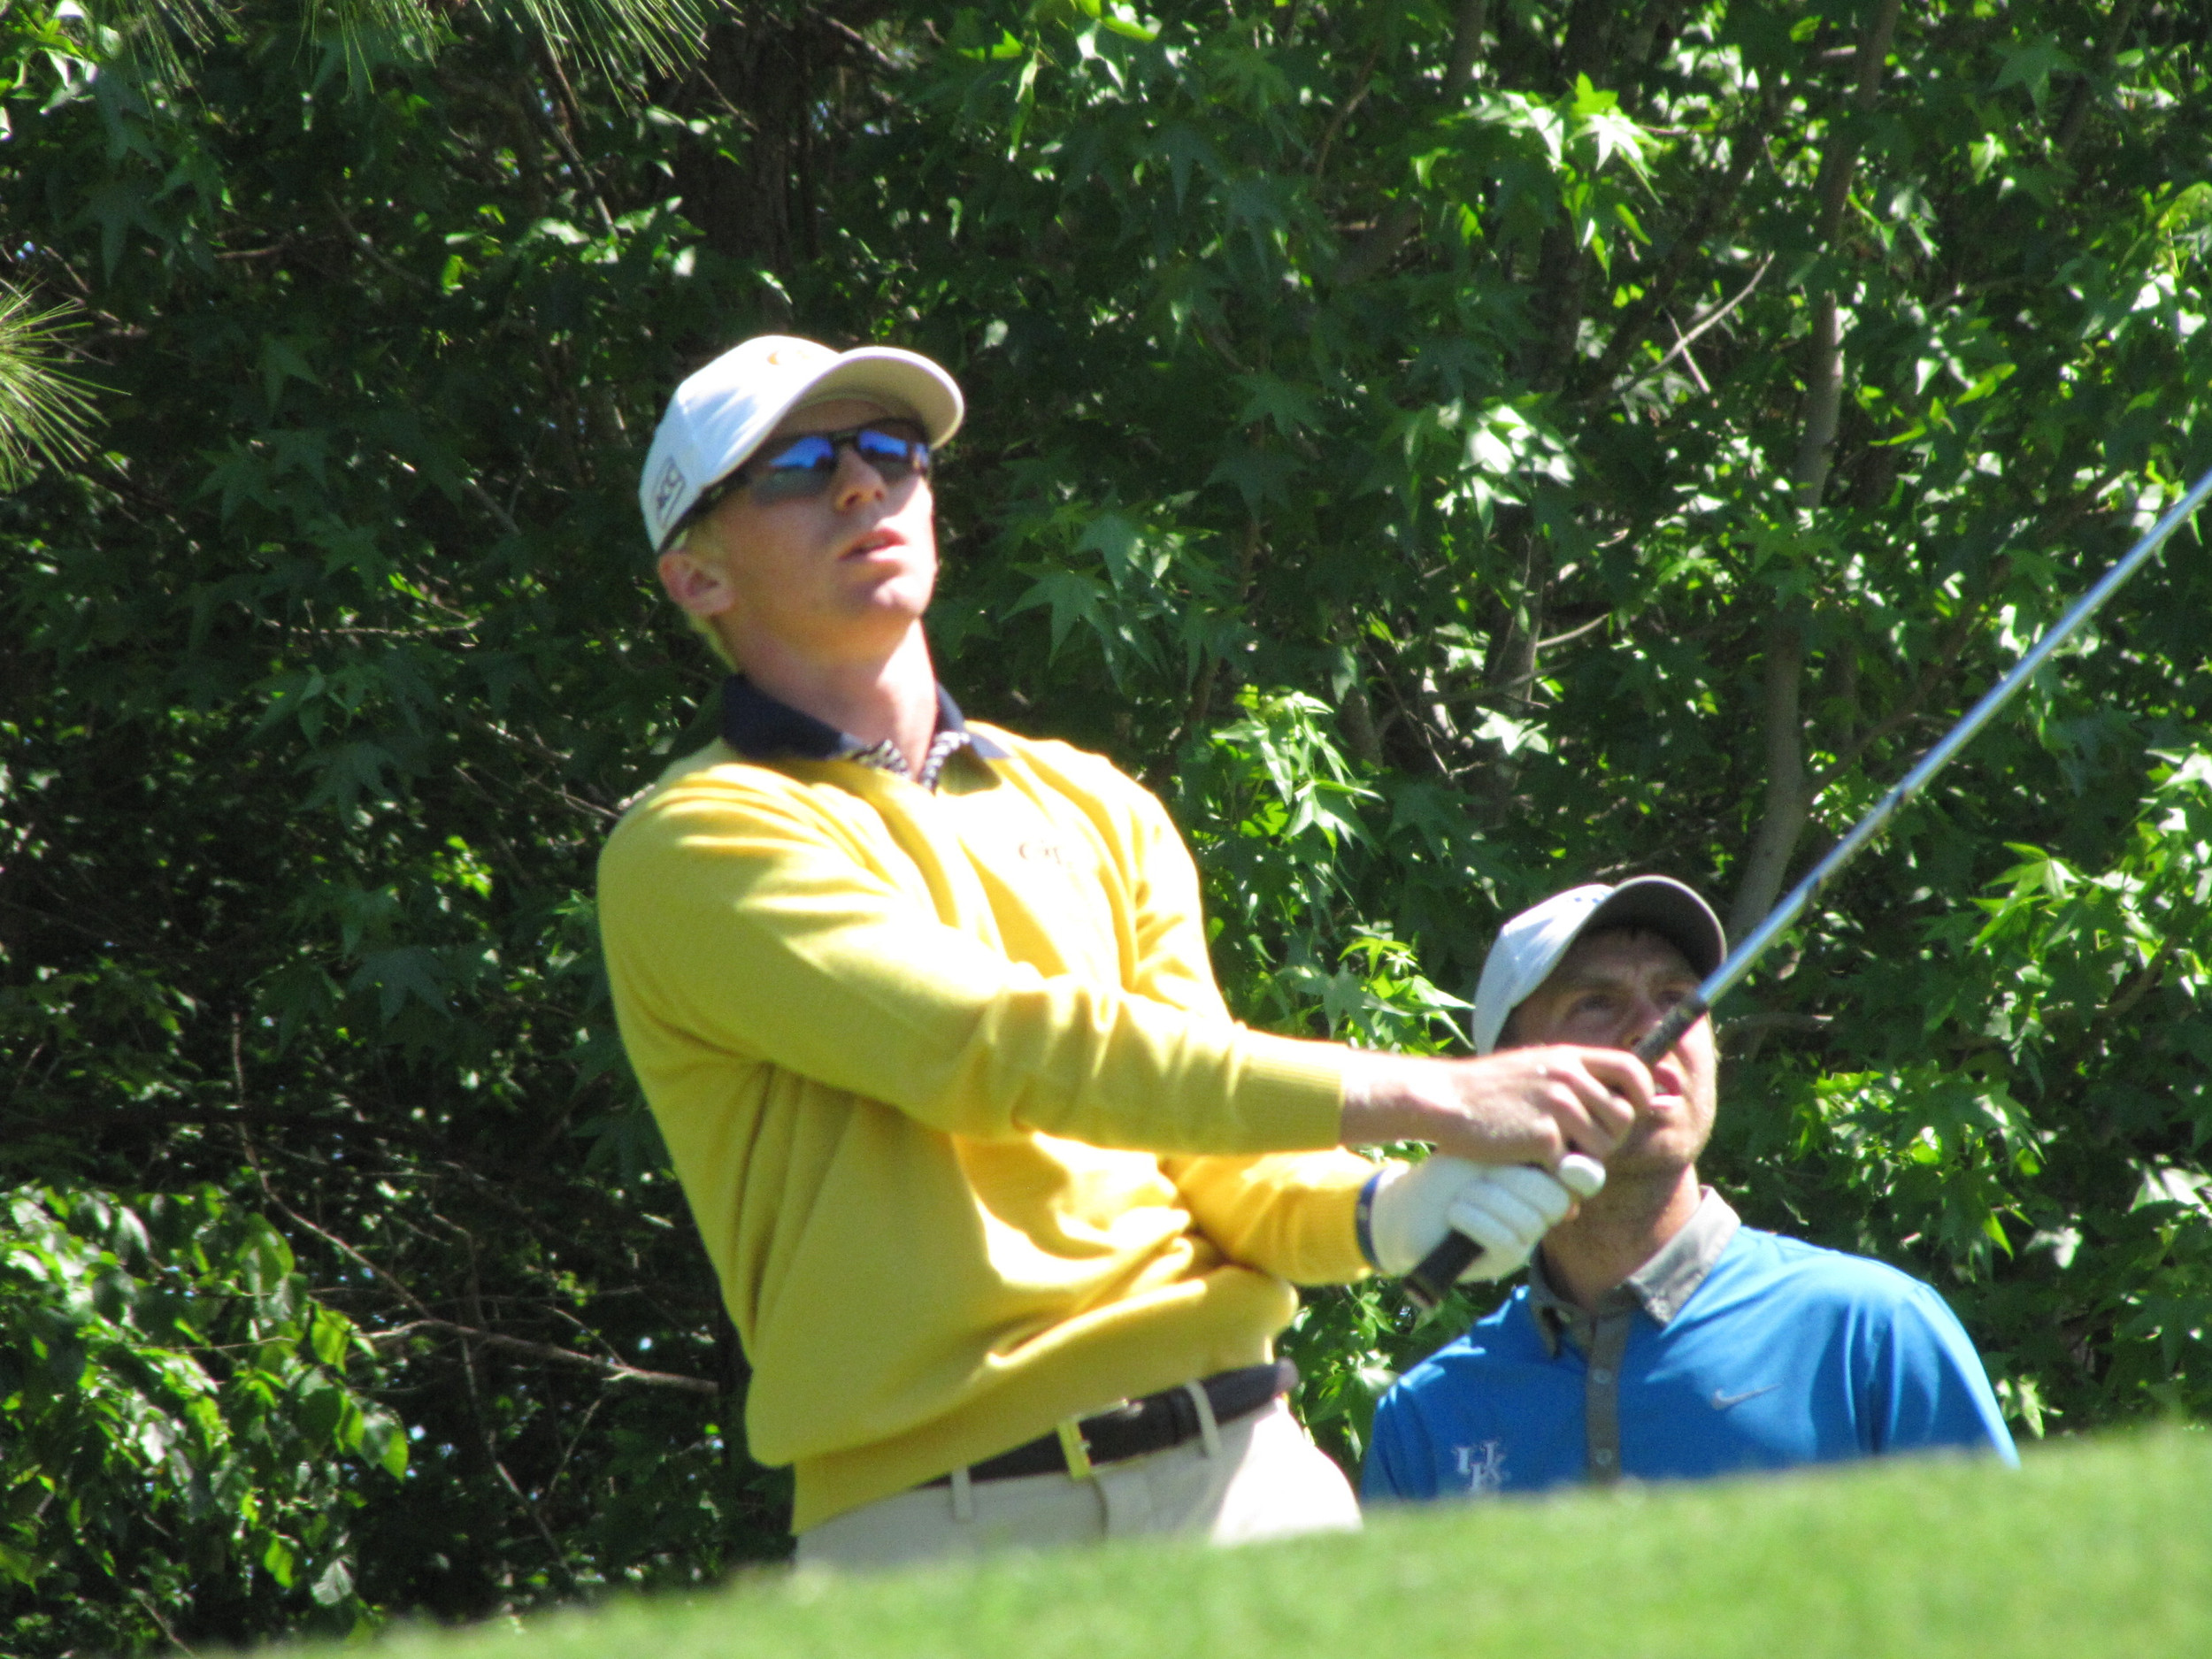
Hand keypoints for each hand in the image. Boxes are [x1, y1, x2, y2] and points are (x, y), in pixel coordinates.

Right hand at [1340, 1046, 1651, 1164]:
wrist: (1444, 1098)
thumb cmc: (1487, 1090)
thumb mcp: (1535, 1068)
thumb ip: (1575, 1082)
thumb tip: (1626, 1112)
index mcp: (1569, 1057)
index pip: (1632, 1068)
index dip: (1642, 1093)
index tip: (1630, 1111)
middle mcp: (1568, 1077)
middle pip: (1623, 1116)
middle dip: (1611, 1138)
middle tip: (1580, 1145)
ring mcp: (1556, 1106)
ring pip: (1603, 1147)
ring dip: (1585, 1159)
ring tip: (1553, 1153)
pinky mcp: (1542, 1136)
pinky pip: (1570, 1166)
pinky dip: (1555, 1173)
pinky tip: (1531, 1162)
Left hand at [1367, 1155, 1605, 1280]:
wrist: (1405, 1208)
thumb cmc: (1445, 1172)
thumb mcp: (1482, 1151)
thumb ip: (1521, 1151)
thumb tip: (1564, 1159)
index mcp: (1542, 1176)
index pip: (1585, 1177)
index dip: (1584, 1173)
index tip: (1565, 1165)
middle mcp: (1541, 1209)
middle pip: (1557, 1198)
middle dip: (1517, 1182)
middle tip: (1481, 1176)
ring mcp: (1527, 1238)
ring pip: (1529, 1221)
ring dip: (1487, 1201)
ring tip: (1461, 1196)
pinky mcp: (1506, 1262)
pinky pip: (1507, 1241)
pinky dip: (1476, 1222)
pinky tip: (1456, 1214)